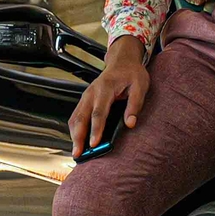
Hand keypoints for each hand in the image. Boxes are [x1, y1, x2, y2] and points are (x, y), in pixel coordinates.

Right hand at [69, 35, 150, 158]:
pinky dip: (74, 130)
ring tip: (76, 153)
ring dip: (74, 135)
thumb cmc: (132, 73)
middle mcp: (91, 93)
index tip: (94, 144)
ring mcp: (86, 96)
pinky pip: (76, 116)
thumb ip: (135, 105)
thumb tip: (130, 124)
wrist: (122, 61)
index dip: (96, 129)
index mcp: (105, 88)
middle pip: (81, 117)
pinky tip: (77, 141)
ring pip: (75, 118)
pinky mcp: (85, 100)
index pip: (99, 112)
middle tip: (78, 154)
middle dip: (78, 137)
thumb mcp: (140, 86)